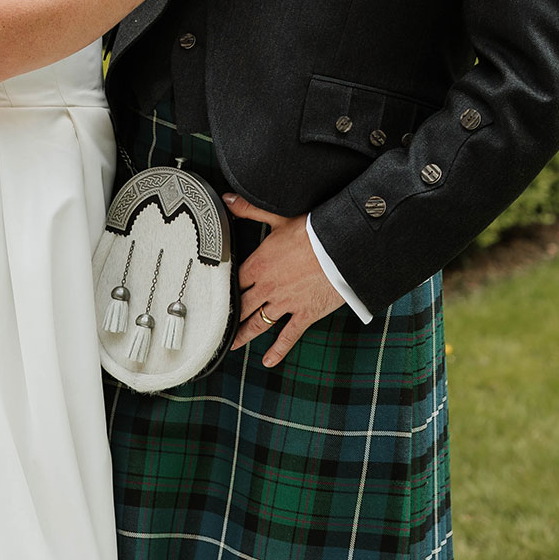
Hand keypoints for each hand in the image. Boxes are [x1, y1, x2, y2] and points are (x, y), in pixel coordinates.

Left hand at [225, 193, 345, 366]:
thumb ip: (250, 209)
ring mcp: (285, 304)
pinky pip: (288, 336)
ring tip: (232, 345)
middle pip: (242, 306)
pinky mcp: (304, 315)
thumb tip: (228, 199)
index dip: (227, 288)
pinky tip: (268, 360)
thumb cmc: (313, 231)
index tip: (217, 296)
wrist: (342, 249)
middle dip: (230, 316)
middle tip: (216, 327)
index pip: (236, 281)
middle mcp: (268, 288)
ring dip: (244, 335)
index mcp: (259, 265)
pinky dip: (278, 350)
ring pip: (258, 323)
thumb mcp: (279, 217)